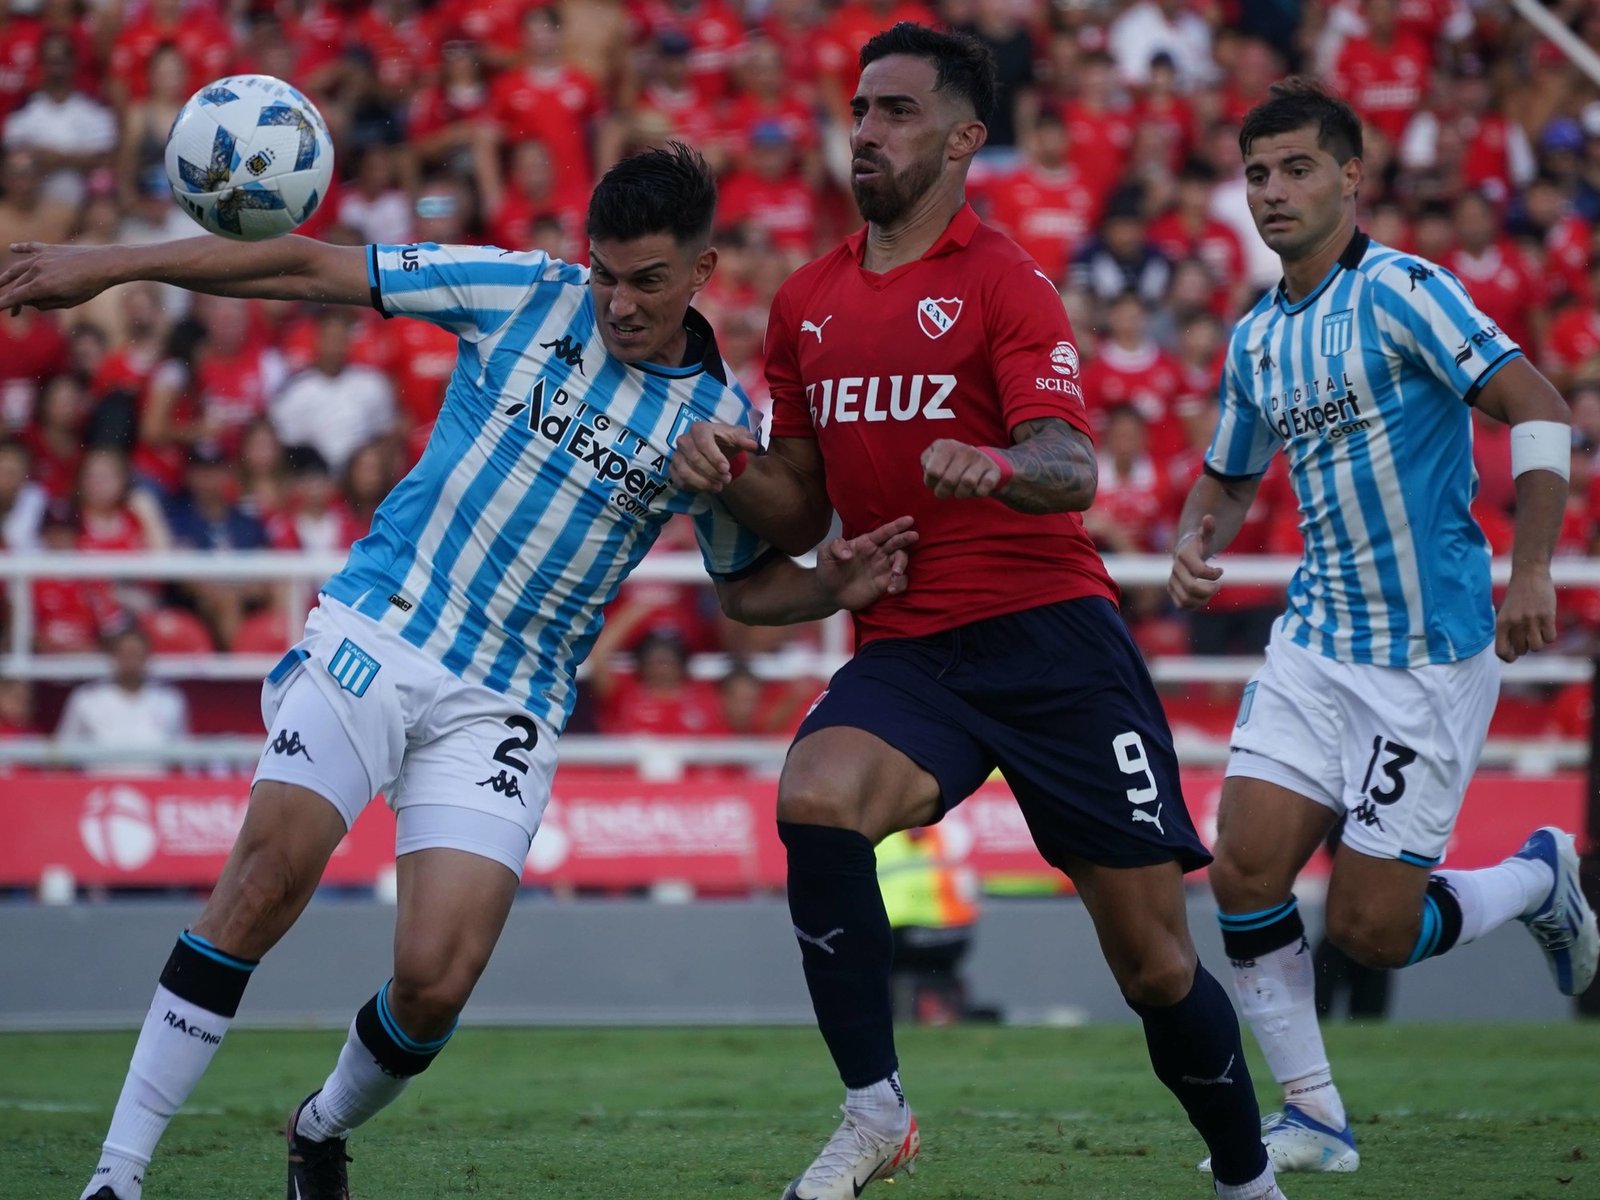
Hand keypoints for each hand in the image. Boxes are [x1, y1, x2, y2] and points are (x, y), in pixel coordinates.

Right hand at [0, 242, 119, 314]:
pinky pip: (30, 247)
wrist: (104, 264)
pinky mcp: (50, 249)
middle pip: (18, 286)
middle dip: (13, 300)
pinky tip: (11, 248)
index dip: (4, 304)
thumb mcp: (68, 302)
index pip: (15, 297)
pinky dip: (20, 248)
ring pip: (19, 268)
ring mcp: (41, 258)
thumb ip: (46, 303)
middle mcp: (37, 270)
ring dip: (7, 276)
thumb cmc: (89, 287)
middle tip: (14, 312)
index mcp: (41, 286)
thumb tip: (30, 301)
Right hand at [670, 420, 761, 492]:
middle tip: (727, 480)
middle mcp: (684, 440)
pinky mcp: (673, 469)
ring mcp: (677, 455)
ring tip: (719, 487)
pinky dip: (694, 487)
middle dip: (712, 472)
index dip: (714, 457)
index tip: (726, 469)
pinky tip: (708, 488)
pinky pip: (679, 481)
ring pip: (685, 472)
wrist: (717, 449)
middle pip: (694, 459)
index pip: (703, 442)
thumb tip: (753, 445)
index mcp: (699, 428)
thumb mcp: (738, 437)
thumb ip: (746, 439)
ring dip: (703, 482)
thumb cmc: (727, 441)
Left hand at [816, 516, 916, 611]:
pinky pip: (900, 581)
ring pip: (901, 561)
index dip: (896, 526)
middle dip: (905, 539)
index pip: (884, 532)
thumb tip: (848, 553)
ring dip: (902, 564)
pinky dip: (900, 584)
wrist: (828, 593)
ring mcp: (883, 569)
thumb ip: (836, 548)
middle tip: (913, 536)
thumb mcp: (826, 554)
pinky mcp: (884, 584)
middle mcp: (878, 553)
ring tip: (895, 573)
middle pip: (897, 543)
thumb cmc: (828, 569)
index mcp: (866, 543)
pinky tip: (890, 589)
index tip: (909, 520)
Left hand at [921, 439, 1003, 499]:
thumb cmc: (950, 464)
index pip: (932, 472)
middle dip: (943, 492)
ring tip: (959, 490)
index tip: (934, 482)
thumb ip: (926, 462)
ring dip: (960, 494)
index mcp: (946, 445)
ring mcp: (980, 458)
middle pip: (948, 480)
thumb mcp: (934, 458)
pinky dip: (977, 494)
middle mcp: (964, 449)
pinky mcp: (994, 470)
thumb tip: (930, 469)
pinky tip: (974, 490)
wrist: (981, 461)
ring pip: (967, 483)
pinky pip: (983, 489)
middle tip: (945, 491)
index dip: (930, 482)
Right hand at [1167, 514, 1223, 609]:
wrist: (1185, 550)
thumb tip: (1208, 517)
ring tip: (1210, 592)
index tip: (1221, 570)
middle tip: (1217, 586)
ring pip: (1186, 600)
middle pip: (1192, 589)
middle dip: (1209, 590)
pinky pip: (1181, 605)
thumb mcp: (1207, 535)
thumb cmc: (1200, 542)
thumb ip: (1209, 528)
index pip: (1199, 571)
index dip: (1214, 574)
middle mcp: (1175, 569)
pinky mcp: (1172, 590)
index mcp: (1184, 555)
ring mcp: (1172, 581)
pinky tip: (1203, 597)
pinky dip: (1194, 605)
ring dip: (1202, 599)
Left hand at [1495, 567, 1556, 661]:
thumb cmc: (1517, 596)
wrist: (1529, 574)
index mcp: (1501, 623)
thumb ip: (1508, 631)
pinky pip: (1550, 638)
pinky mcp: (1546, 615)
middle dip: (1526, 647)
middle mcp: (1515, 623)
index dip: (1508, 658)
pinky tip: (1547, 626)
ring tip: (1537, 632)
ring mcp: (1531, 619)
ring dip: (1538, 643)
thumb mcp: (1506, 613)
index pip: (1501, 651)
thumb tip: (1514, 654)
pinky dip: (1550, 636)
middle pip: (1522, 650)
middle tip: (1528, 636)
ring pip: (1537, 647)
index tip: (1514, 654)